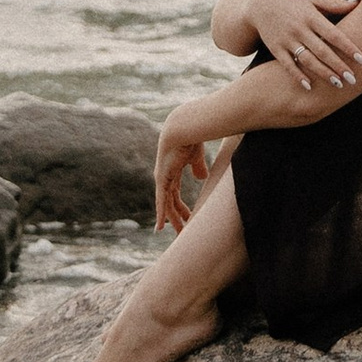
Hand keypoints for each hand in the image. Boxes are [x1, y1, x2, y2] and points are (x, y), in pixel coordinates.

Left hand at [155, 110, 235, 232]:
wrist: (184, 128)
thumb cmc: (192, 137)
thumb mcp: (197, 157)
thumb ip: (198, 167)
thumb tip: (201, 177)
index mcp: (173, 171)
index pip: (175, 194)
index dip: (180, 207)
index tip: (187, 218)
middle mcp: (165, 176)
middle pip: (170, 202)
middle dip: (177, 216)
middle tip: (183, 230)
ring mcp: (162, 178)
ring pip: (166, 205)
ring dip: (172, 219)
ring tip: (178, 232)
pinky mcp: (162, 179)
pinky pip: (161, 201)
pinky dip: (161, 214)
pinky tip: (160, 227)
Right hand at [236, 0, 361, 96]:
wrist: (260, 5)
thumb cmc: (293, 3)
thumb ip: (336, 4)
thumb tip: (360, 0)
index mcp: (312, 16)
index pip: (334, 34)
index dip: (349, 48)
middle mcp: (299, 29)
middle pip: (322, 51)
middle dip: (338, 66)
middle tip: (353, 79)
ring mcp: (287, 40)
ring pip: (307, 60)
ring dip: (322, 73)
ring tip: (338, 84)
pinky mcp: (275, 49)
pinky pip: (288, 65)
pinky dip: (298, 76)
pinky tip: (309, 86)